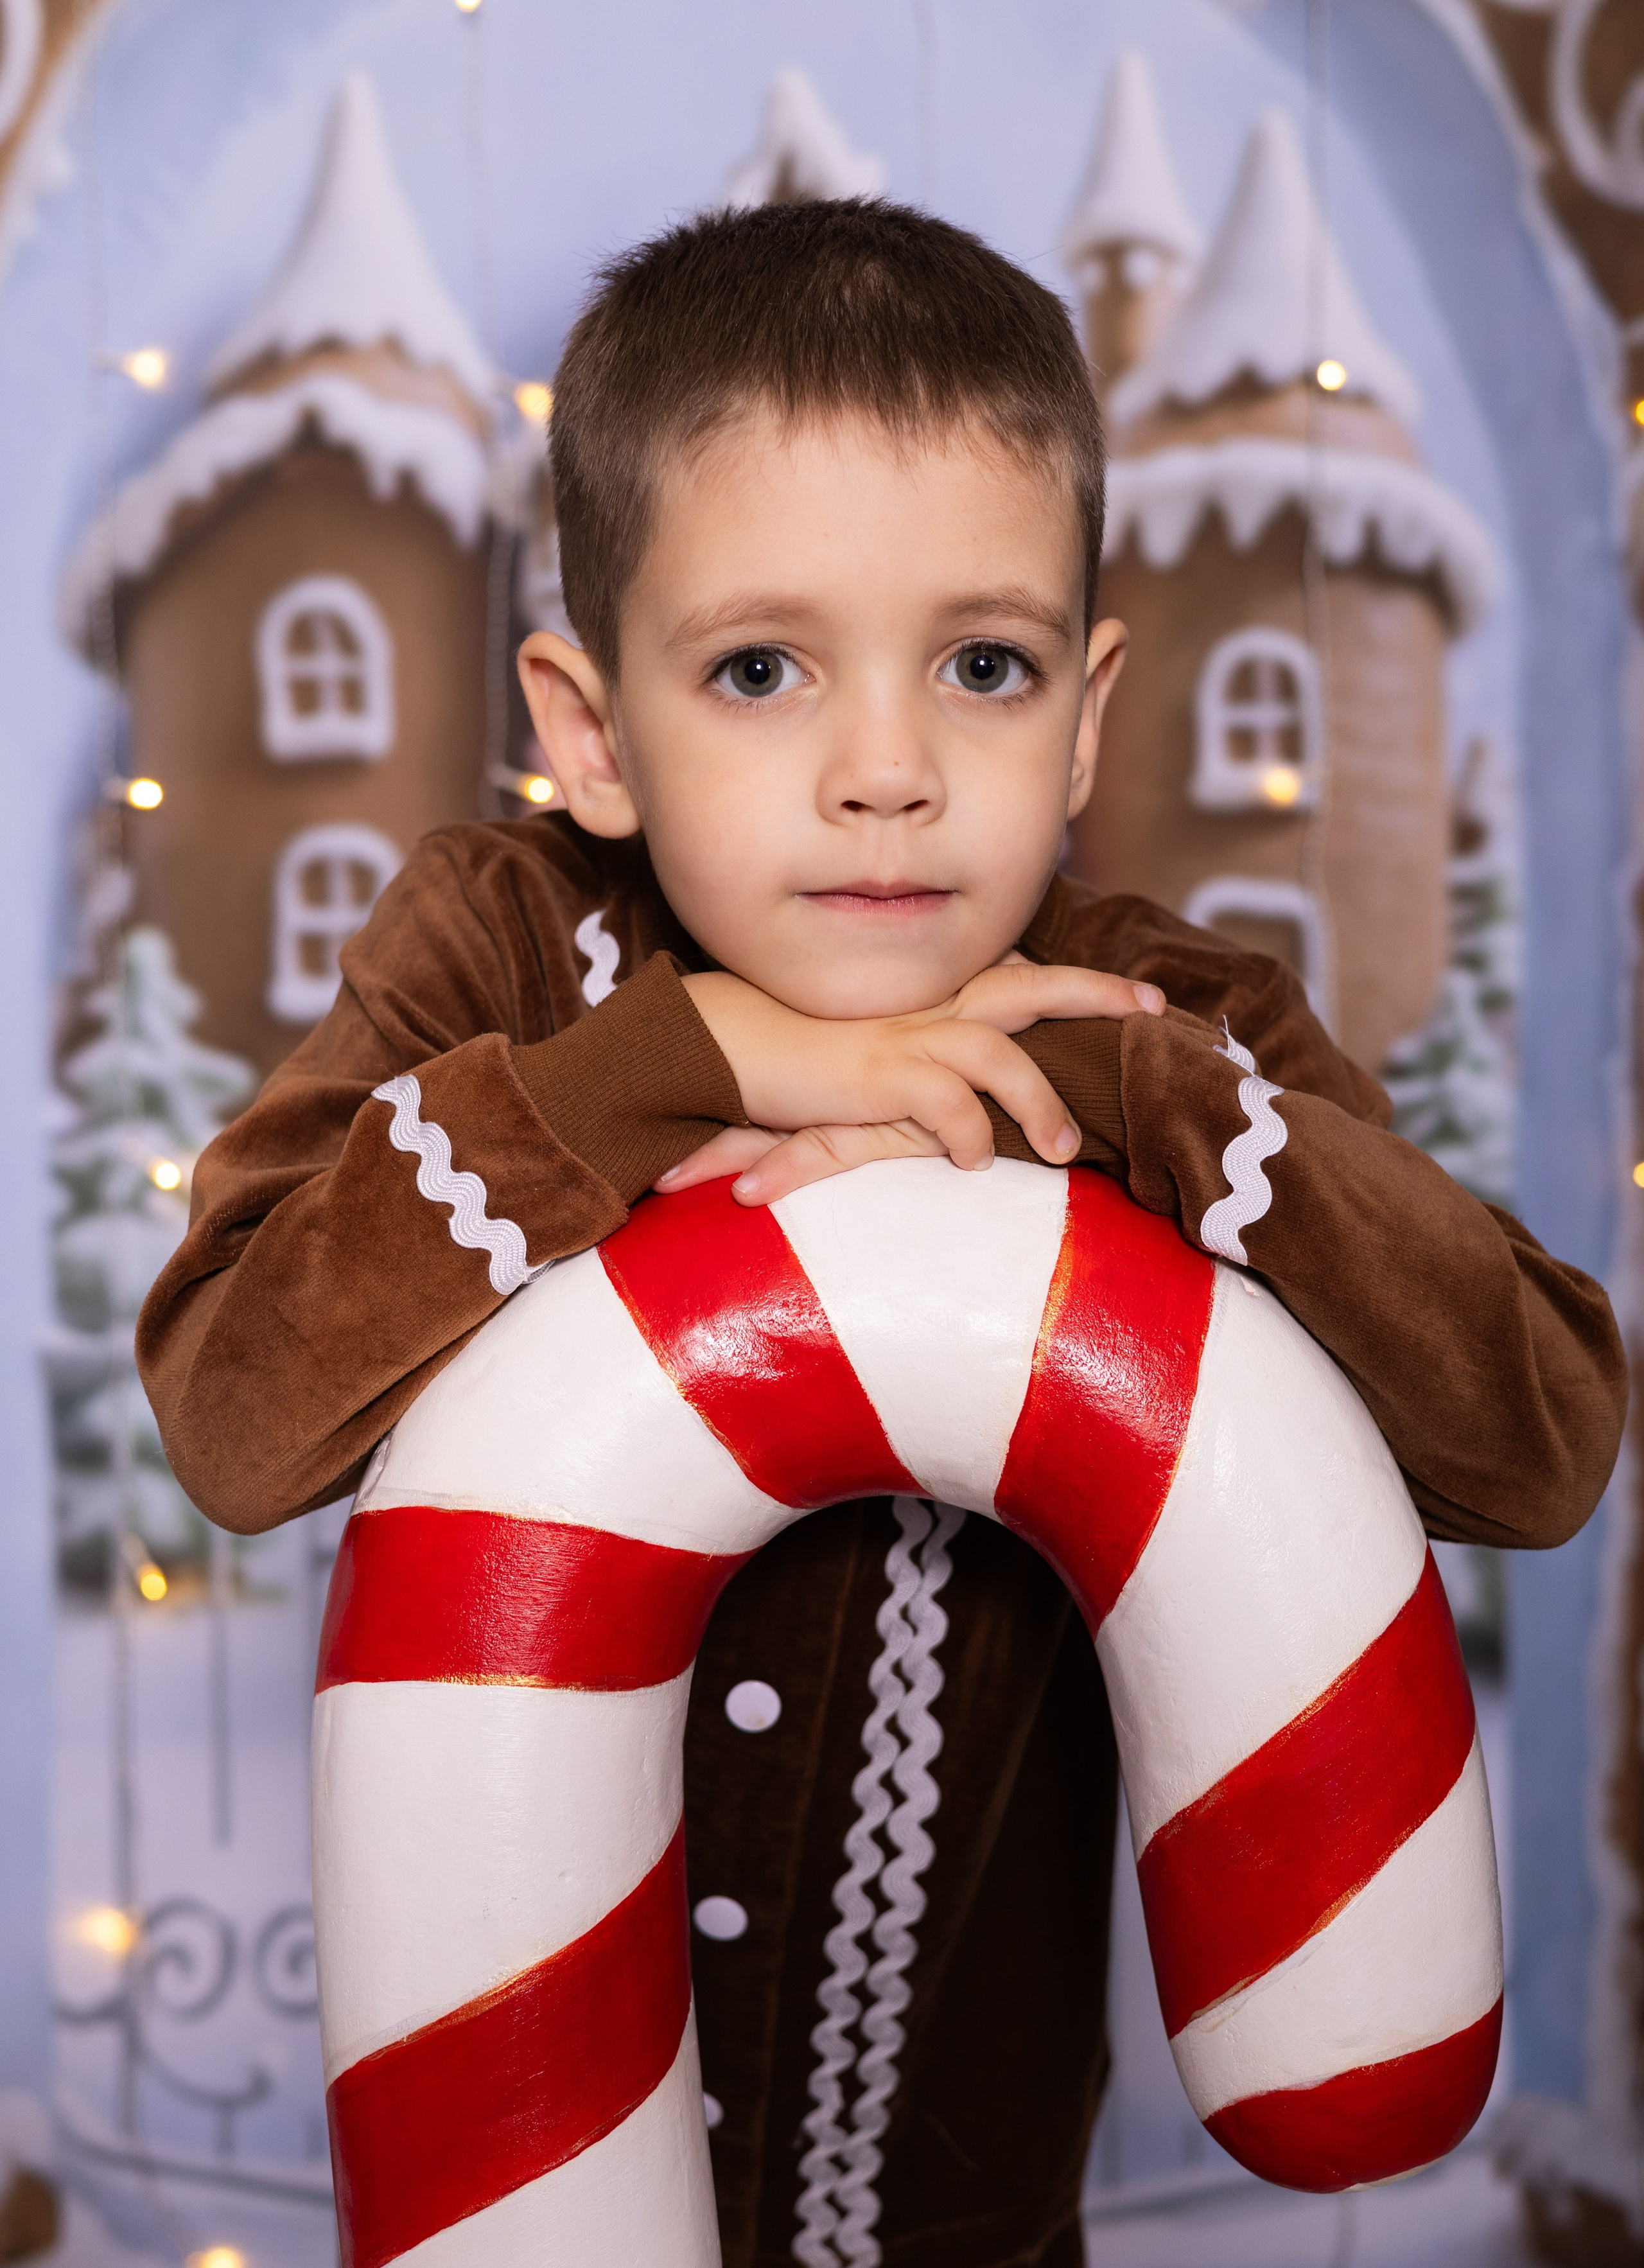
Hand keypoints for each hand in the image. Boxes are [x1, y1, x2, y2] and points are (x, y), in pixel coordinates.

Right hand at [671, 959, 1161, 1204]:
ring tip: (1068, 1148)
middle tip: (1155, 1009)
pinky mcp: (880, 1075)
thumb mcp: (869, 1052)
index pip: (1016, 971)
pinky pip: (946, 1104)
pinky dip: (969, 1134)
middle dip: (1098, 993)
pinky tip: (973, 1162)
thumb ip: (920, 1063)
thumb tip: (967, 1093)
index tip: (1138, 993)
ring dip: (1041, 1101)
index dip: (1077, 980)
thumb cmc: (794, 1056)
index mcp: (930, 994)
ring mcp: (905, 1035)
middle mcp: (926, 1005)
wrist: (725, 1045)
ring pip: (1001, 1054)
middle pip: (1031, 983)